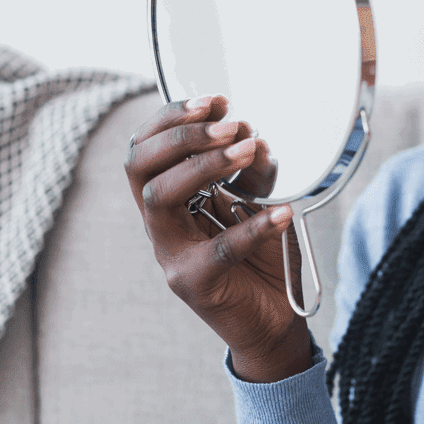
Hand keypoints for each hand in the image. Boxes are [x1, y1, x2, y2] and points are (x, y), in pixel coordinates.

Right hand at [123, 94, 312, 382]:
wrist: (273, 322)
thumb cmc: (261, 257)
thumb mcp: (259, 200)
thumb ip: (253, 171)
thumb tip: (254, 139)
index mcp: (169, 198)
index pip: (145, 148)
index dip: (171, 119)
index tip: (214, 102)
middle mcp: (160, 223)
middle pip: (140, 167)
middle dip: (182, 136)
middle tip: (230, 124)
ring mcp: (171, 255)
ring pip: (160, 198)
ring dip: (205, 166)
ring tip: (250, 150)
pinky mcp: (194, 285)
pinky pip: (218, 249)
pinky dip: (253, 227)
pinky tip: (283, 212)